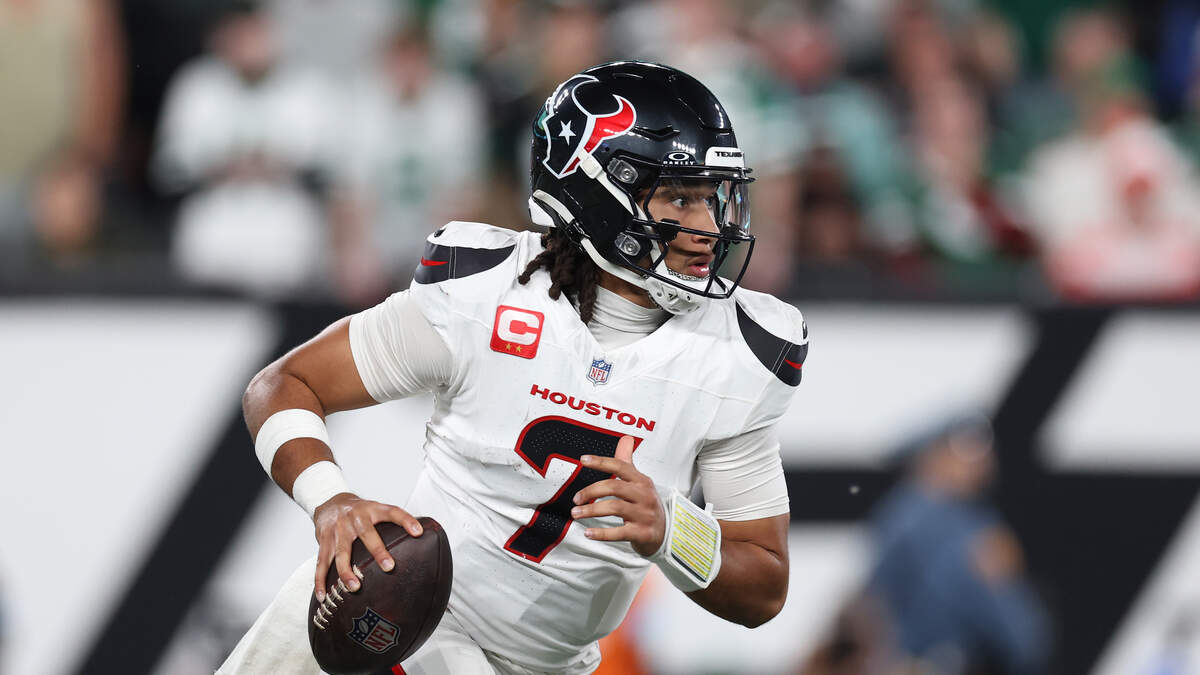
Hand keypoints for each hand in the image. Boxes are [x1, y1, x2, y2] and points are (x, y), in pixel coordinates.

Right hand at [312, 493, 422, 601]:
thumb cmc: (359, 511)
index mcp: (372, 509)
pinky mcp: (323, 541)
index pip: (393, 512)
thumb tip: (421, 539)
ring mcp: (338, 530)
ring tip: (355, 587)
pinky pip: (321, 563)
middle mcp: (355, 518)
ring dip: (347, 571)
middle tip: (389, 567)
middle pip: (367, 534)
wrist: (329, 500)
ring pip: (342, 552)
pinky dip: (320, 581)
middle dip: (378, 551)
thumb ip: (392, 524)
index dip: (406, 520)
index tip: (418, 532)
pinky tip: (323, 596)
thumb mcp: (376, 509)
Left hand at [571, 435, 664, 556]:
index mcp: (641, 481)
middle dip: (591, 491)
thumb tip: (626, 439)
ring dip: (591, 510)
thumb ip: (627, 462)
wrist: (666, 532)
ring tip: (576, 513)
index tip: (583, 460)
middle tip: (576, 498)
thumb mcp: (640, 482)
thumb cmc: (646, 505)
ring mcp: (644, 515)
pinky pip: (619, 532)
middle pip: (614, 487)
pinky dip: (602, 533)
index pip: (620, 466)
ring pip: (615, 508)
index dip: (601, 461)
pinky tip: (588, 533)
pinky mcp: (642, 533)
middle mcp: (644, 495)